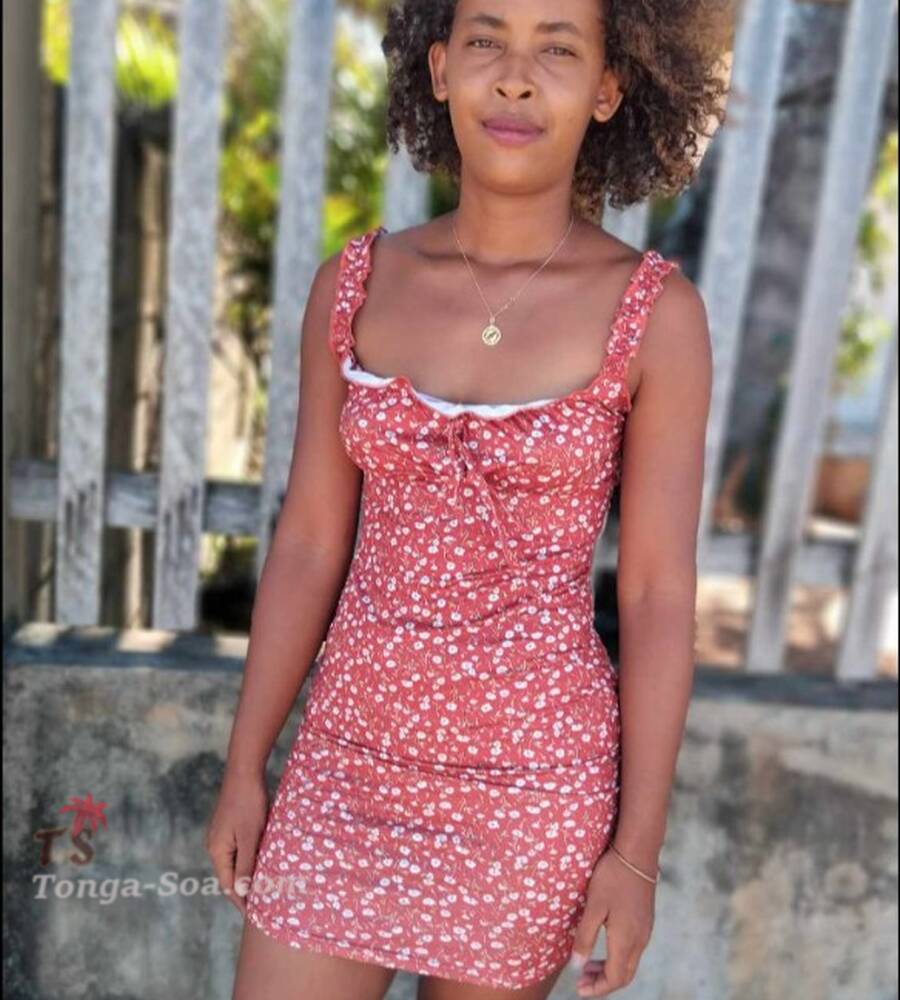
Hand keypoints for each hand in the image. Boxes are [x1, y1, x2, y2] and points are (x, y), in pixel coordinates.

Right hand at [204, 767, 268, 915]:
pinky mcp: (230, 826)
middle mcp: (215, 845)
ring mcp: (221, 835)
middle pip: (230, 875)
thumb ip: (246, 864)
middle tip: (263, 904)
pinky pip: (239, 849)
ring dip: (248, 874)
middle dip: (245, 890)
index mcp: (217, 850)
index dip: (241, 900)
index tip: (256, 914)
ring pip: (235, 862)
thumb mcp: (250, 836)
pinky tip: (262, 861)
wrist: (244, 772)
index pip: (228, 884)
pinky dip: (249, 858)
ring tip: (265, 887)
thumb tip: (242, 893)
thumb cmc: (248, 804)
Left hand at [569, 845, 656, 995]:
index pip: (614, 978)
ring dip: (609, 970)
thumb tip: (576, 966)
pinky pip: (633, 950)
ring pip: (629, 963)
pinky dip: (617, 957)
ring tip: (588, 964)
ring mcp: (645, 930)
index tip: (579, 989)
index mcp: (626, 940)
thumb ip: (585, 937)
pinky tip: (603, 944)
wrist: (637, 853)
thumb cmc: (612, 877)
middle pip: (624, 976)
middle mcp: (640, 940)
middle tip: (581, 979)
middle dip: (602, 982)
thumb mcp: (593, 906)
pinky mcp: (645, 920)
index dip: (597, 988)